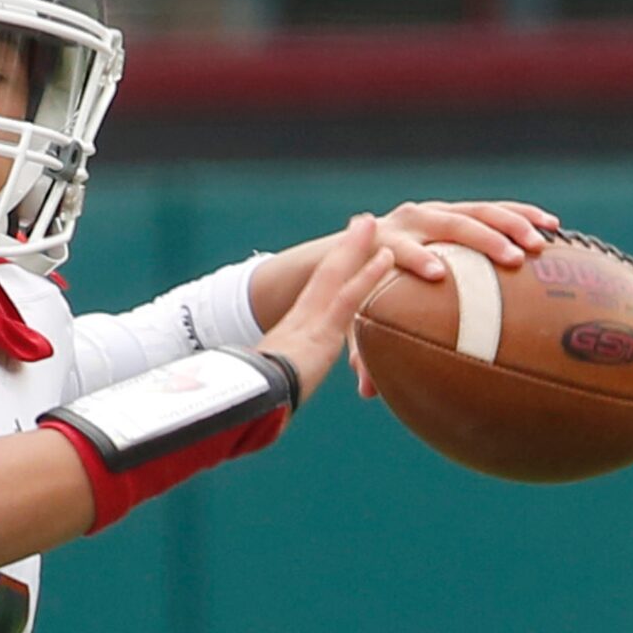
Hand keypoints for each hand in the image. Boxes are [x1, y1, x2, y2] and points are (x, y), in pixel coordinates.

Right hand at [260, 215, 396, 401]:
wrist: (246, 409)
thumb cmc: (259, 408)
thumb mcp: (278, 393)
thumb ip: (290, 387)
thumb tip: (288, 401)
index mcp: (294, 334)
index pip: (317, 296)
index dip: (333, 273)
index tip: (344, 254)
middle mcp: (301, 320)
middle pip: (326, 275)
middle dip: (344, 249)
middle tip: (361, 223)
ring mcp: (310, 323)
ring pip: (335, 275)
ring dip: (354, 248)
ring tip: (371, 223)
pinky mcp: (318, 334)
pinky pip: (348, 297)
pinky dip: (368, 275)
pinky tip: (386, 257)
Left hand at [350, 200, 560, 396]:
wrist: (361, 244)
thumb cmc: (363, 290)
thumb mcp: (358, 317)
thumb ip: (362, 349)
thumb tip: (368, 392)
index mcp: (385, 245)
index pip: (402, 249)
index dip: (417, 258)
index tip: (437, 274)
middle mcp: (412, 221)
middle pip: (450, 225)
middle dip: (483, 240)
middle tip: (512, 259)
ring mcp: (437, 211)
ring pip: (478, 212)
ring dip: (512, 225)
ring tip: (540, 245)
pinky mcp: (456, 209)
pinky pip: (495, 209)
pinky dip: (524, 215)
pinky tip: (554, 226)